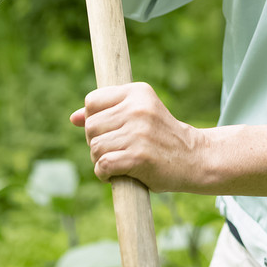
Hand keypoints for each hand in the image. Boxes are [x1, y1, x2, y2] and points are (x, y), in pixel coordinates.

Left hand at [71, 83, 205, 193]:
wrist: (194, 158)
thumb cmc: (161, 137)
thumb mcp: (138, 115)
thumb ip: (107, 113)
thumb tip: (73, 118)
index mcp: (137, 92)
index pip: (92, 101)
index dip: (93, 119)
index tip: (108, 131)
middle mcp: (138, 108)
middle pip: (90, 126)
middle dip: (95, 142)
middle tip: (114, 149)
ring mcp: (139, 132)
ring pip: (94, 147)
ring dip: (100, 159)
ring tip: (118, 161)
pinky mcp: (139, 156)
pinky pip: (103, 164)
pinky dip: (103, 173)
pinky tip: (115, 174)